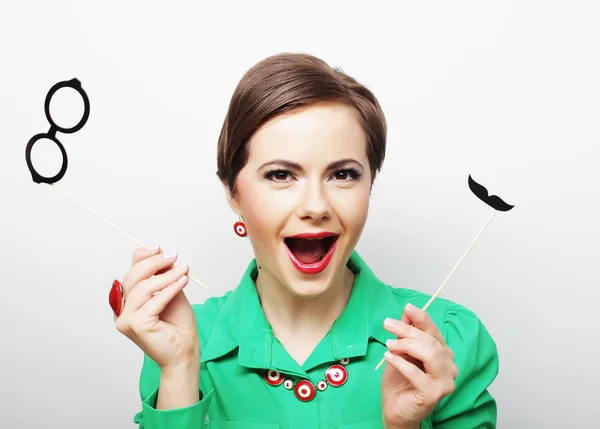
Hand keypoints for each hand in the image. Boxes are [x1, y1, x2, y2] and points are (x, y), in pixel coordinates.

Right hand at [114, 245, 199, 372]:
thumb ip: (163, 277)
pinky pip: (154, 301)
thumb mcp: (171, 293)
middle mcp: (122, 310)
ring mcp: (126, 319)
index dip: (142, 257)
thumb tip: (161, 254)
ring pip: (143, 288)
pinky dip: (170, 289)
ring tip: (183, 270)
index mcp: (127, 301)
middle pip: (133, 277)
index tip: (159, 248)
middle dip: (154, 263)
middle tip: (173, 256)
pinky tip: (183, 281)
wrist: (185, 351)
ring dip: (166, 276)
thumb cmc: (178, 325)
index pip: (130, 273)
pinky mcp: (136, 326)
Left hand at [380, 304, 457, 428]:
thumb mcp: (399, 351)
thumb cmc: (399, 381)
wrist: (394, 409)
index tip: (407, 307)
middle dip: (408, 330)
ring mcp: (445, 381)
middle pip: (431, 341)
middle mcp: (449, 366)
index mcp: (442, 353)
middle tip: (388, 324)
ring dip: (406, 345)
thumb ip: (405, 333)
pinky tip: (388, 357)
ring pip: (430, 354)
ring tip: (388, 344)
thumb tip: (407, 311)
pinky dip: (401, 363)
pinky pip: (418, 374)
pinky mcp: (435, 394)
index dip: (422, 318)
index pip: (434, 332)